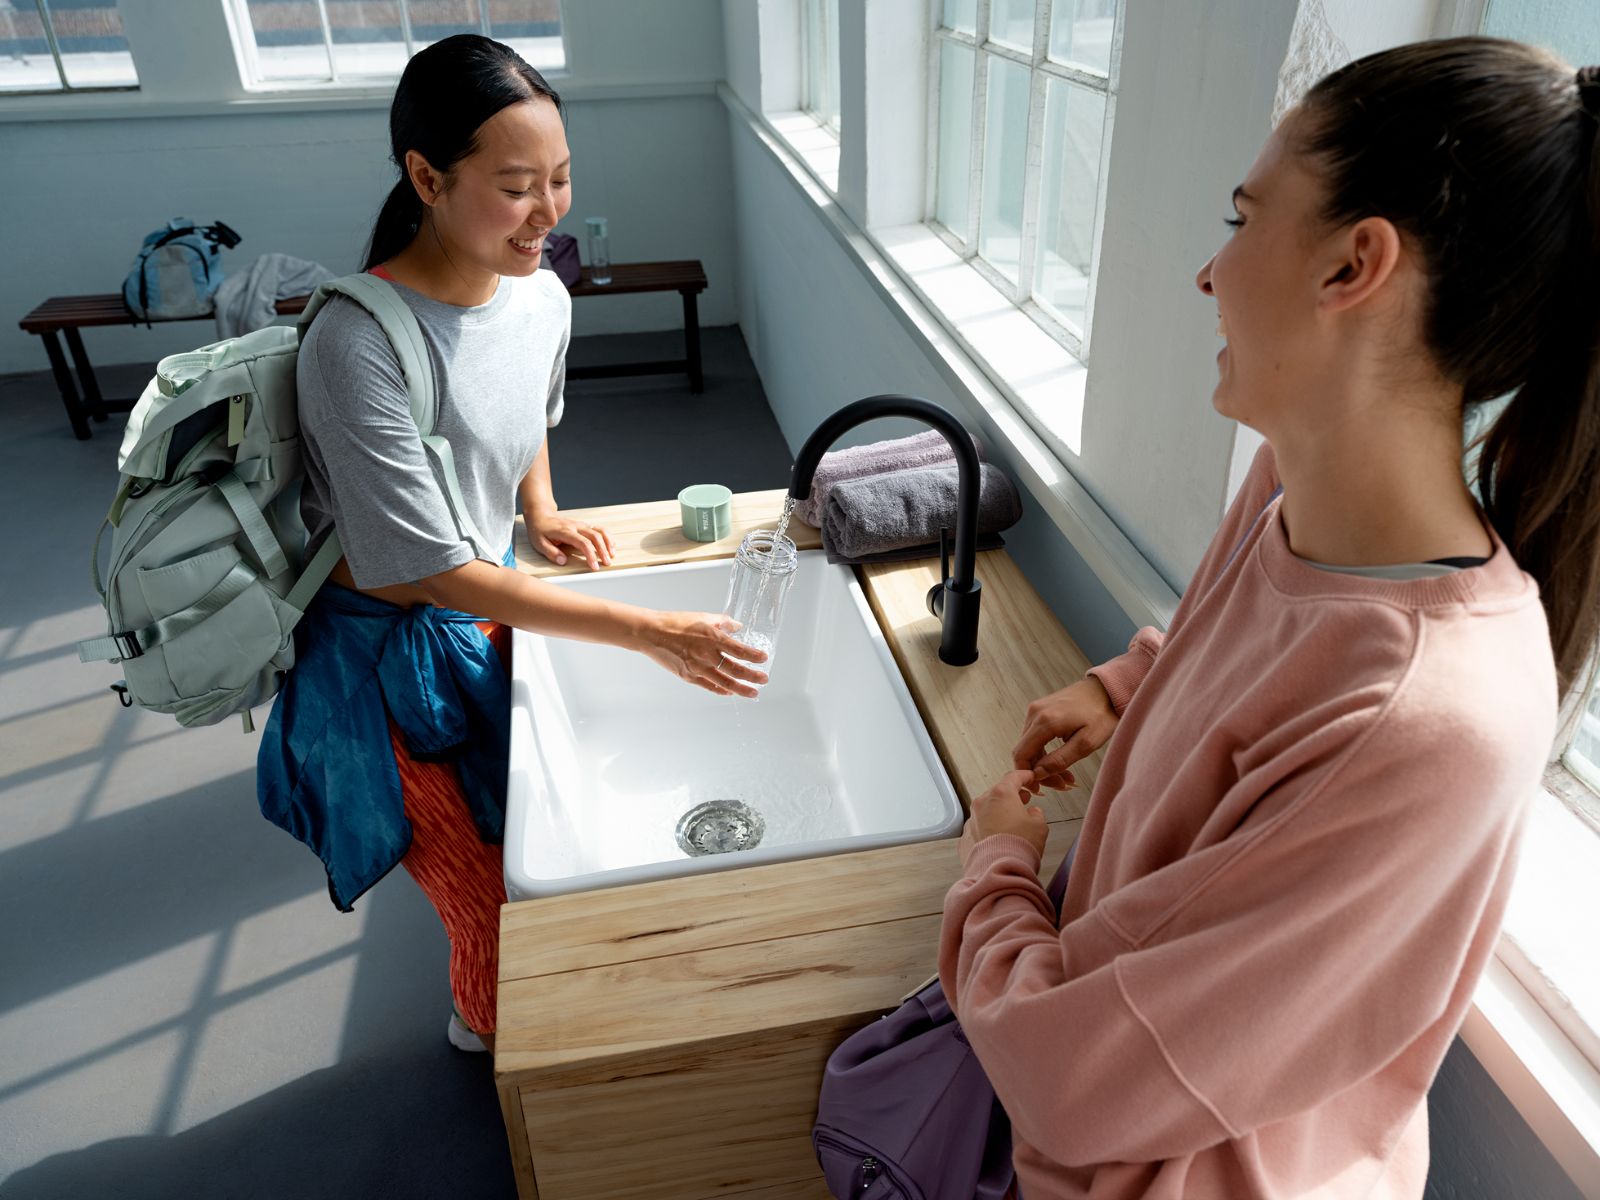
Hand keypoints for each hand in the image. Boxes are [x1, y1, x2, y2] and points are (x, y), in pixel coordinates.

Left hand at [530, 511, 614, 570]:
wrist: (541, 515)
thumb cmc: (539, 530)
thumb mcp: (539, 543)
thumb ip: (551, 552)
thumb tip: (562, 561)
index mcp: (565, 531)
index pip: (582, 543)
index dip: (590, 555)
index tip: (594, 566)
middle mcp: (575, 526)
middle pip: (595, 536)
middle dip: (603, 550)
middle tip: (606, 563)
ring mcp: (581, 525)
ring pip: (599, 531)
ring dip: (608, 542)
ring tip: (612, 555)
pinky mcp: (583, 526)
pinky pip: (599, 529)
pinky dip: (607, 536)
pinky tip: (611, 545)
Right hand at [637, 612, 769, 697]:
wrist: (652, 634)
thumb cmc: (675, 623)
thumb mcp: (703, 617)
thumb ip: (723, 622)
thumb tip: (737, 626)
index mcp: (712, 638)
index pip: (739, 650)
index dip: (754, 656)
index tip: (764, 659)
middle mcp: (707, 655)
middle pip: (735, 670)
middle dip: (752, 676)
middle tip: (764, 679)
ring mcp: (698, 668)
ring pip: (725, 683)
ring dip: (741, 689)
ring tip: (753, 693)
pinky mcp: (689, 676)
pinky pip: (709, 686)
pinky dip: (721, 690)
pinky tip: (730, 692)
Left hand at [959, 770, 1048, 865]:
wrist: (999, 871)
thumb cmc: (1020, 846)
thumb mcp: (1039, 826)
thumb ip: (1036, 814)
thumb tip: (1032, 813)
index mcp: (1001, 794)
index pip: (1013, 777)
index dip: (1024, 776)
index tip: (1029, 778)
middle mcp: (982, 803)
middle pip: (998, 793)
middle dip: (1011, 796)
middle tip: (1023, 801)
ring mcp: (971, 819)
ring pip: (987, 810)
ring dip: (998, 813)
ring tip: (1011, 823)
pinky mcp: (966, 836)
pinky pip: (979, 827)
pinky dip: (988, 829)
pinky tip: (998, 838)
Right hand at [1011, 677, 1118, 793]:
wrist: (1107, 689)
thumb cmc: (1102, 714)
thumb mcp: (1086, 743)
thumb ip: (1060, 759)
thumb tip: (1038, 774)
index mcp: (1045, 721)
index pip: (1021, 754)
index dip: (1026, 775)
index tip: (1040, 789)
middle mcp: (1035, 713)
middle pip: (1024, 751)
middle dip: (1039, 772)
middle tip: (1061, 785)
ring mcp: (1036, 709)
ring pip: (1029, 744)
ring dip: (1043, 762)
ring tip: (1066, 775)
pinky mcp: (1040, 709)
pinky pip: (1035, 735)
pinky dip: (1044, 750)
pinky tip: (1060, 758)